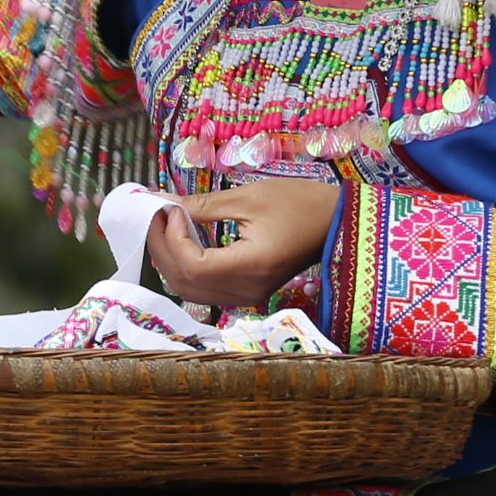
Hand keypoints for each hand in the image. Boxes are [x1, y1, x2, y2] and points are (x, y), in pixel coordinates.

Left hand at [143, 178, 341, 308]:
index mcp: (251, 267)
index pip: (193, 266)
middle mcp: (247, 291)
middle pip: (185, 283)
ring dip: (171, 260)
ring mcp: (248, 296)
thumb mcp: (249, 198)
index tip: (168, 210)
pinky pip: (205, 290)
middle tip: (159, 215)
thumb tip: (161, 201)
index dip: (171, 239)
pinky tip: (186, 242)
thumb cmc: (300, 203)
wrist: (337, 222)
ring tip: (168, 226)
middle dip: (162, 249)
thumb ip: (202, 206)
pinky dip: (187, 269)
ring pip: (190, 291)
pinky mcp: (248, 293)